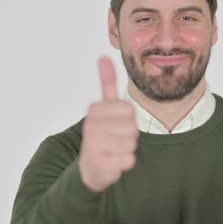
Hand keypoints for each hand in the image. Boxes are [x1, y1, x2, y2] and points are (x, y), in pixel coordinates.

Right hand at [78, 56, 138, 191]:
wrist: (91, 167)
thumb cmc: (102, 134)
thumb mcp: (104, 107)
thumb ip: (106, 82)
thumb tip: (104, 57)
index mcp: (93, 110)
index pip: (129, 109)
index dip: (128, 118)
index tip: (115, 123)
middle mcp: (91, 126)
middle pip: (132, 127)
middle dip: (129, 135)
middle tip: (115, 138)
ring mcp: (94, 146)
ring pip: (131, 143)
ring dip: (127, 149)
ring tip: (113, 149)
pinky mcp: (101, 164)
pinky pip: (129, 160)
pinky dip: (125, 162)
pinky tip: (113, 161)